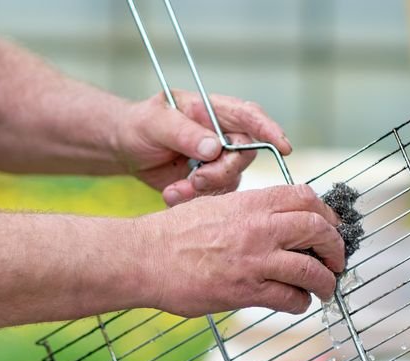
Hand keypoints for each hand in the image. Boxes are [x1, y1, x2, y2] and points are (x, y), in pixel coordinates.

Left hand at [115, 90, 291, 206]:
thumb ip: (184, 132)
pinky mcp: (209, 183)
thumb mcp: (155, 122)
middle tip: (195, 178)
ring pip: (230, 180)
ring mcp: (218, 161)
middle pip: (244, 155)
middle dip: (221, 172)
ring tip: (174, 189)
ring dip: (203, 190)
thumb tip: (215, 146)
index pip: (250, 116)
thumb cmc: (140, 125)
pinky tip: (171, 194)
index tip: (283, 147)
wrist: (126, 149)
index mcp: (215, 111)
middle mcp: (223, 135)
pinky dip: (192, 200)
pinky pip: (213, 197)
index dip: (270, 130)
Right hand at [135, 185, 344, 316]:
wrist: (144, 258)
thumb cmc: (172, 234)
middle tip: (337, 259)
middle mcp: (258, 227)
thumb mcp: (213, 205)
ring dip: (326, 281)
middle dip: (336, 247)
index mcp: (251, 202)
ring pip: (311, 269)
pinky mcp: (245, 290)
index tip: (331, 226)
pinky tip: (297, 303)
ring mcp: (254, 260)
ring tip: (325, 288)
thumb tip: (274, 219)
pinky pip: (289, 297)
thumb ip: (247, 210)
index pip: (306, 198)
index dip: (327, 213)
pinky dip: (300, 302)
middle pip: (318, 230)